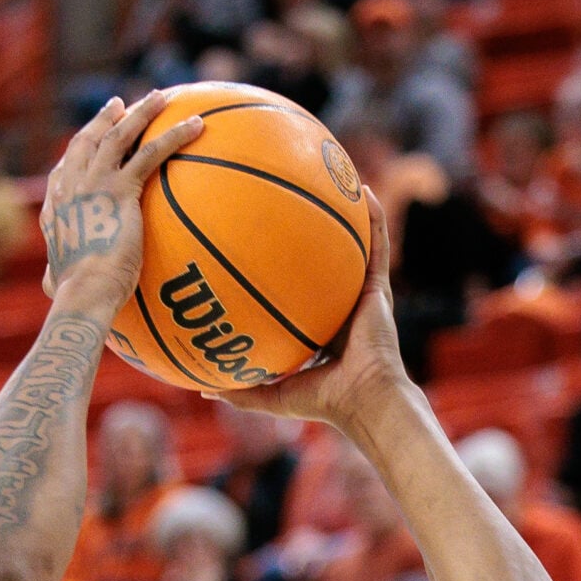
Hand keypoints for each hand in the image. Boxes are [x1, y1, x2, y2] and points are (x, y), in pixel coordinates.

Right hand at [40, 92, 202, 313]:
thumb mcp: (53, 281)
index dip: (79, 149)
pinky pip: (151, 153)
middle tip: (120, 105)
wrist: (83, 292)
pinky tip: (196, 125)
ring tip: (160, 98)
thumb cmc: (73, 296)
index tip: (90, 137)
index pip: (65, 168)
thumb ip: (53, 274)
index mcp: (54, 207)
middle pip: (88, 140)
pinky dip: (175, 135)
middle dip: (104, 119)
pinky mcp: (120, 189)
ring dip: (141, 113)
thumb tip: (48, 284)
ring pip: (120, 135)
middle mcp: (70, 187)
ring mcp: (94, 183)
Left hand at [218, 194, 407, 435]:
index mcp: (318, 326)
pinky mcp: (379, 287)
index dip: (282, 271)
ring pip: (352, 244)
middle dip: (308, 233)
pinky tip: (361, 189)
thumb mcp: (272, 394)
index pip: (297, 292)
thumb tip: (200, 388)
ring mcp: (361, 293)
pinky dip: (374, 217)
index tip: (256, 248)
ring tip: (331, 177)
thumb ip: (240, 391)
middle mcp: (339, 304)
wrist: (365, 400)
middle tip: (285, 202)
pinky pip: (377, 244)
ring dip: (345, 212)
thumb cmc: (324, 402)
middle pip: (321, 260)